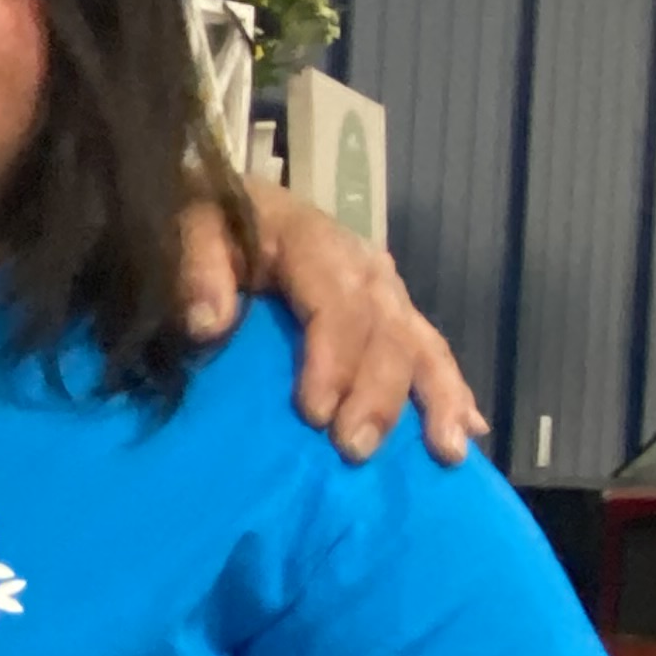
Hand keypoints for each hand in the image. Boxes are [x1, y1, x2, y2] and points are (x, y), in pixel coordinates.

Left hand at [187, 192, 482, 466]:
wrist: (225, 203)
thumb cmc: (205, 223)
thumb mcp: (187, 228)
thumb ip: (197, 269)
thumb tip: (210, 323)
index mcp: (312, 240)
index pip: (336, 301)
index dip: (333, 359)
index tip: (313, 414)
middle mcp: (360, 264)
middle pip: (385, 330)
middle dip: (378, 394)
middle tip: (354, 450)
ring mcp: (383, 289)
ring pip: (421, 342)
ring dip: (436, 398)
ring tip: (445, 451)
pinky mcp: (391, 311)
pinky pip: (431, 349)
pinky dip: (452, 390)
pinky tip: (469, 432)